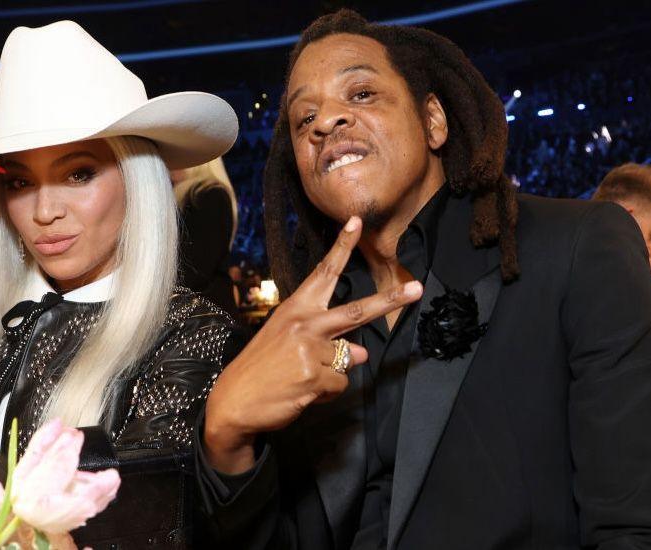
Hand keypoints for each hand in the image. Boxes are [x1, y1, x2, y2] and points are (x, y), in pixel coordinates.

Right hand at [203, 216, 422, 473]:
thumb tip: (361, 353)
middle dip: (390, 300)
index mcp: (295, 308)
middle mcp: (304, 323)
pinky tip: (301, 392)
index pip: (323, 273)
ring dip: (331, 374)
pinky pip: (340, 384)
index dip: (342, 247)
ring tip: (300, 378)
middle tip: (417, 288)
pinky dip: (326, 393)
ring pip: (348, 360)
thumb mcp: (288, 345)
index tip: (357, 222)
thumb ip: (326, 342)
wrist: (233, 401)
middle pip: (356, 311)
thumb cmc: (260, 369)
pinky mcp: (314, 376)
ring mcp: (310, 350)